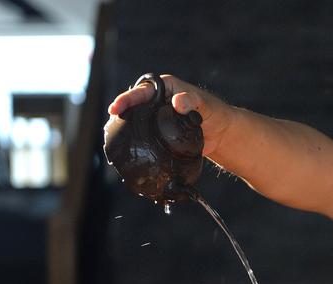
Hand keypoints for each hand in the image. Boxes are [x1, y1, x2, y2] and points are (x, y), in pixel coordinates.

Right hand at [107, 74, 229, 156]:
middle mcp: (157, 100)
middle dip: (121, 112)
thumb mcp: (203, 103)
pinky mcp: (159, 133)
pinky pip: (146, 135)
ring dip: (126, 127)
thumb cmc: (214, 112)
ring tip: (113, 135)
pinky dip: (137, 140)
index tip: (116, 108)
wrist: (220, 134)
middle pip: (134, 105)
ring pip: (137, 120)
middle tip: (111, 122)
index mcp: (164, 87)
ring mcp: (157, 117)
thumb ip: (191, 101)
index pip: (142, 91)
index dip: (127, 99)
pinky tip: (130, 147)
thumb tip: (177, 102)